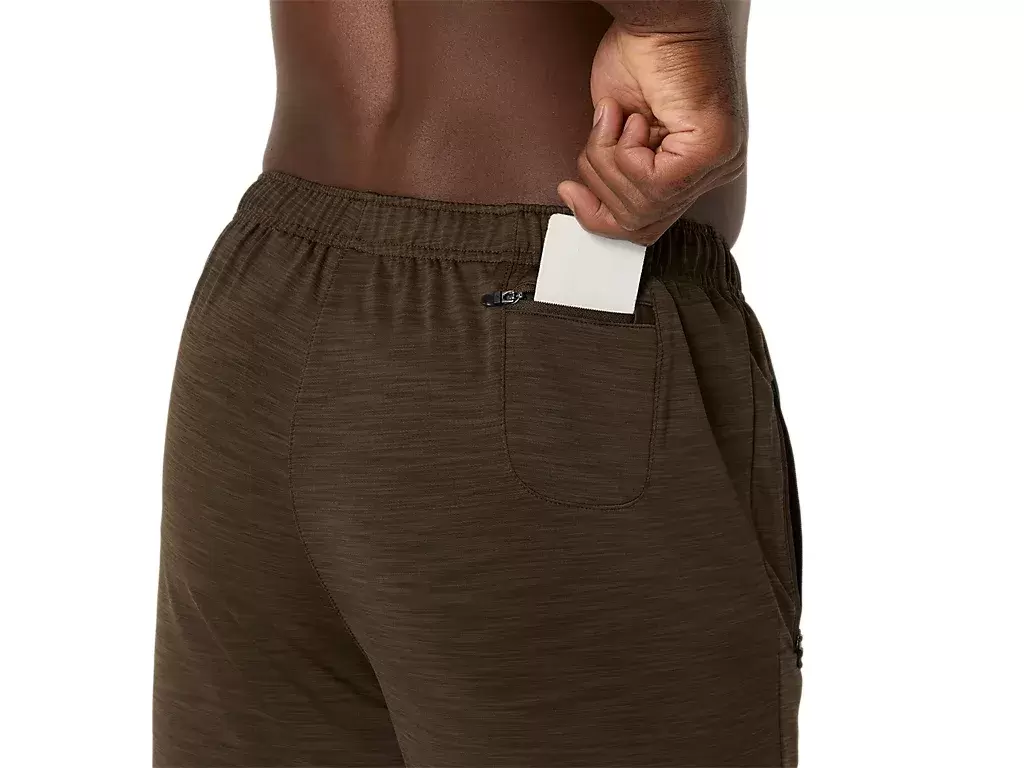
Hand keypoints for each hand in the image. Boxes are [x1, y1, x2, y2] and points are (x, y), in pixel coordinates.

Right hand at [557, 20, 746, 244]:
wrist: (659, 16)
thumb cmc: (642, 56)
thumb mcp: (616, 133)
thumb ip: (615, 174)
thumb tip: (588, 206)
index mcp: (697, 169)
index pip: (647, 226)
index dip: (600, 217)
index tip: (571, 192)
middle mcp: (714, 170)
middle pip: (639, 223)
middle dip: (601, 182)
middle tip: (601, 134)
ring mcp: (717, 163)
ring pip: (641, 206)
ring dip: (609, 158)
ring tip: (618, 117)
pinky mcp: (710, 150)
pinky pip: (653, 184)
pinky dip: (625, 151)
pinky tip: (633, 117)